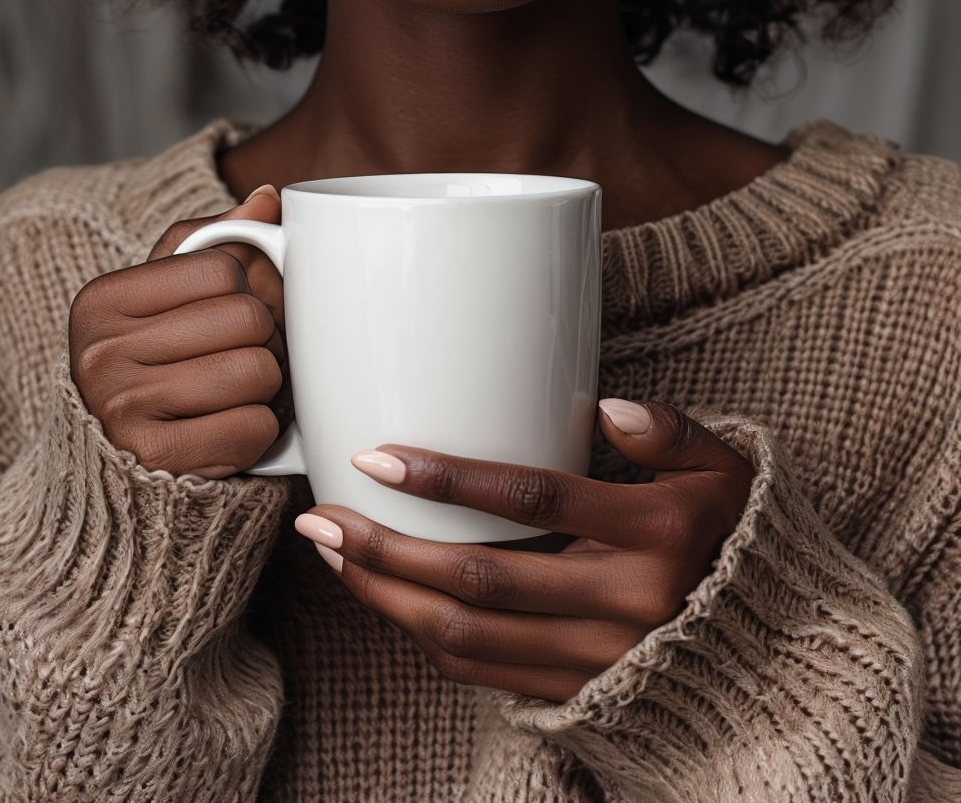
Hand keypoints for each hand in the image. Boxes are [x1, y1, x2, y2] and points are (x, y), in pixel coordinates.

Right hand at [69, 185, 287, 476]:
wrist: (119, 467)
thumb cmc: (158, 366)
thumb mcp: (170, 297)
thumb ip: (216, 241)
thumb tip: (270, 197)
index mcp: (103, 299)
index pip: (227, 268)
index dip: (247, 294)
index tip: (225, 320)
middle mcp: (100, 351)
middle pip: (250, 319)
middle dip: (264, 343)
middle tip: (239, 362)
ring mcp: (122, 409)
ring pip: (260, 371)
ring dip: (266, 390)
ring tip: (235, 397)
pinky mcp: (157, 459)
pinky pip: (256, 428)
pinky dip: (258, 432)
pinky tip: (227, 432)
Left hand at [294, 400, 752, 701]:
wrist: (781, 653)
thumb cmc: (743, 542)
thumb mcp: (730, 471)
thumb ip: (672, 433)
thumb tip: (604, 410)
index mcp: (657, 534)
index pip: (533, 499)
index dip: (449, 480)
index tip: (378, 458)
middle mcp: (625, 604)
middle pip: (481, 579)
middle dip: (388, 549)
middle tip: (324, 517)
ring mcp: (599, 660)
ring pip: (470, 637)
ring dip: (391, 597)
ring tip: (335, 557)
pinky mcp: (581, 693)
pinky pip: (488, 675)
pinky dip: (428, 639)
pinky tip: (391, 602)